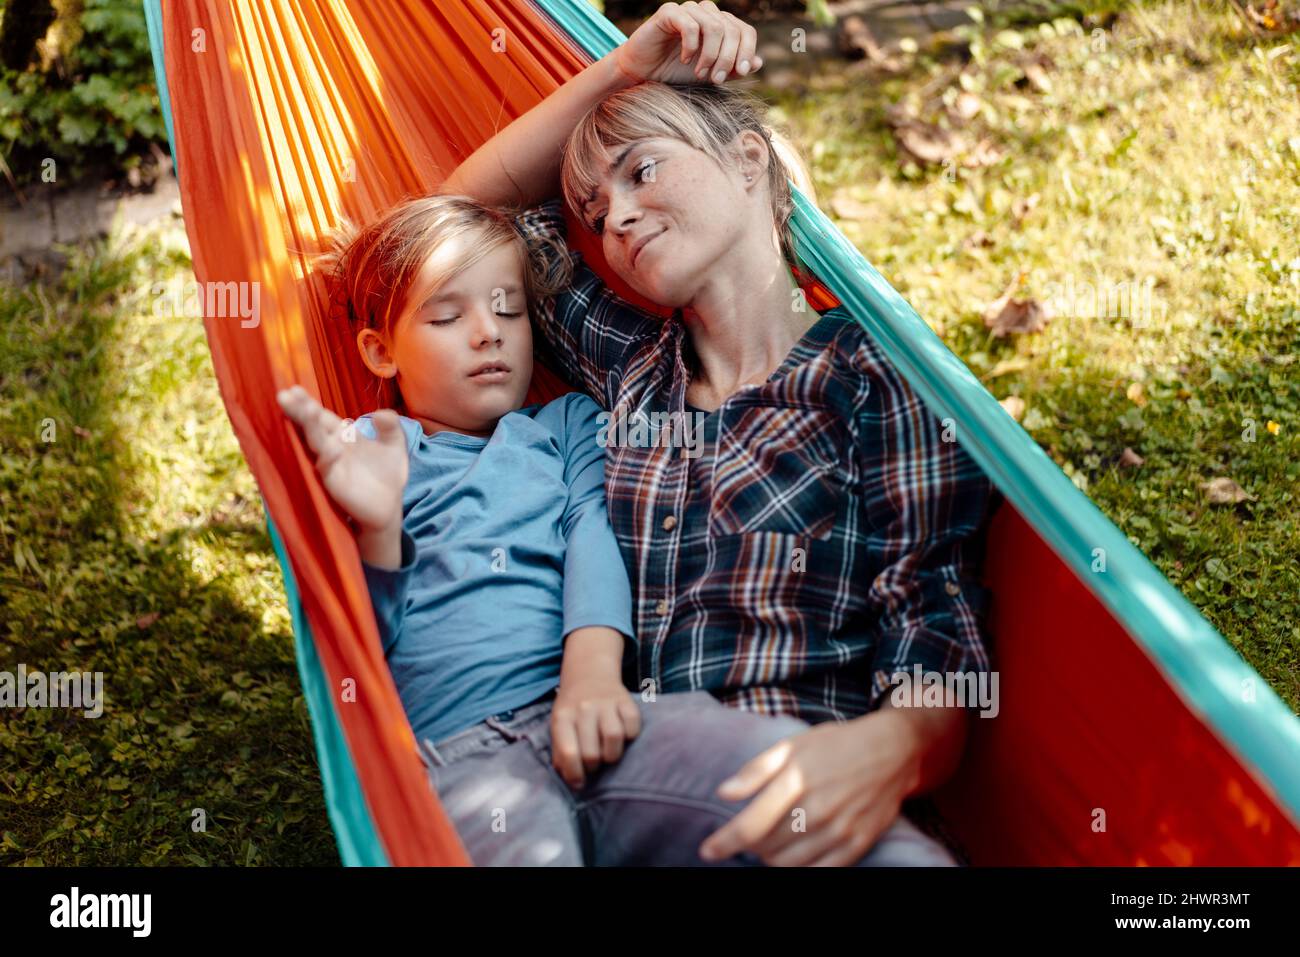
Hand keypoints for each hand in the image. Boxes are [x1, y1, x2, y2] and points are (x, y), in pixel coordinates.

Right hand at [277, 385, 407, 536]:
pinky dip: (328, 459)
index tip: (294, 388)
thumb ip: (391, 427)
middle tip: (284, 395)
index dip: (308, 403)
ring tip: (306, 411)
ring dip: (311, 428)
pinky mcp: (335, 483)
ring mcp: (331, 465)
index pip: (322, 416)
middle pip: (314, 426)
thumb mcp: (394, 445)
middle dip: (301, 411)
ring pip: (318, 444)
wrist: (388, 507)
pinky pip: (329, 469)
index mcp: (343, 435)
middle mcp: (332, 447)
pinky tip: (329, 450)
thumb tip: (381, 414)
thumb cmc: (386, 473)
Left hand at [550, 672, 641, 788]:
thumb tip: (572, 781)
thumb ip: (560, 752)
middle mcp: (584, 708)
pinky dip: (630, 736)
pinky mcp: (626, 701)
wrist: (589, 673)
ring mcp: (606, 703)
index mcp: (563, 717)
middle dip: (593, 767)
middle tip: (593, 764)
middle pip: (592, 752)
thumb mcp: (558, 726)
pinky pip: (633, 727)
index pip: (568, 752)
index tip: (579, 783)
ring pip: (614, 739)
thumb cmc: (572, 709)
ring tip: (607, 753)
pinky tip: (622, 736)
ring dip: (612, 754)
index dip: (574, 774)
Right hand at [616, 1, 761, 85]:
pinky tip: (684, 60)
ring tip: (699, 73)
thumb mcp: (710, 75)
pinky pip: (691, 25)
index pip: (745, 31)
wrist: (643, 74)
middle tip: (715, 80)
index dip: (747, 51)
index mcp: (720, 25)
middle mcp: (707, 13)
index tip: (742, 72)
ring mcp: (689, 10)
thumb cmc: (676, 73)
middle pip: (732, 29)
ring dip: (710, 55)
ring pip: (715, 26)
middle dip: (727, 58)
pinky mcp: (669, 12)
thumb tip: (759, 62)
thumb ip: (734, 69)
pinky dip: (691, 46)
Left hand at [698, 708, 922, 865]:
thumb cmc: (835, 745)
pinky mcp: (857, 845)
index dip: (723, 843)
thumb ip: (755, 770)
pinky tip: (793, 857)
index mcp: (795, 780)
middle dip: (750, 846)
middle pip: (766, 848)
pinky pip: (819, 873)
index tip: (707, 851)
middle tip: (751, 834)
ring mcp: (839, 830)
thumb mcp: (792, 745)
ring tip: (770, 845)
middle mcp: (817, 809)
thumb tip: (723, 792)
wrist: (891, 752)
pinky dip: (799, 869)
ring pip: (789, 865)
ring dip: (771, 859)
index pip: (749, 826)